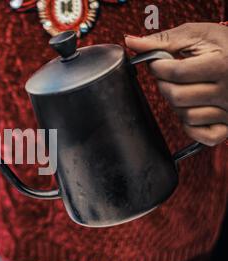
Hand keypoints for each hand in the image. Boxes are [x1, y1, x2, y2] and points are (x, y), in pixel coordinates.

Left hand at [125, 23, 227, 145]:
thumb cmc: (225, 46)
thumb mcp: (198, 35)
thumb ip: (164, 40)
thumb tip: (130, 42)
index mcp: (223, 64)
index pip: (176, 73)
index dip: (158, 67)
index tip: (159, 63)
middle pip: (177, 96)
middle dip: (165, 85)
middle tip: (171, 76)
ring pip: (186, 116)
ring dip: (178, 104)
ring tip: (186, 89)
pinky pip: (202, 135)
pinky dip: (191, 125)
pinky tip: (194, 108)